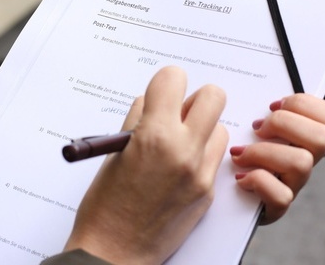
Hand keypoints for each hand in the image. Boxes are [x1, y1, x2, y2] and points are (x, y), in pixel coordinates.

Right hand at [64, 66, 228, 263]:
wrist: (115, 253)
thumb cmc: (105, 206)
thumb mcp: (114, 152)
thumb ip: (138, 120)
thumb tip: (153, 101)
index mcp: (153, 135)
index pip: (174, 78)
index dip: (165, 83)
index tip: (160, 94)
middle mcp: (183, 150)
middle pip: (213, 96)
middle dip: (195, 100)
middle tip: (178, 115)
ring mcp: (200, 173)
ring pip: (219, 128)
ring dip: (202, 130)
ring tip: (178, 146)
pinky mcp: (208, 192)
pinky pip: (214, 158)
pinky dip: (201, 156)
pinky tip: (180, 170)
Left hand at [230, 94, 324, 224]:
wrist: (226, 194)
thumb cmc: (240, 149)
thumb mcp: (254, 124)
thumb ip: (265, 107)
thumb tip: (262, 87)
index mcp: (305, 137)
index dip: (306, 105)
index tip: (274, 105)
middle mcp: (306, 160)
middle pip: (322, 137)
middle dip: (284, 123)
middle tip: (257, 128)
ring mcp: (294, 184)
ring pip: (302, 163)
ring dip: (264, 152)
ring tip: (240, 153)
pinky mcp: (278, 207)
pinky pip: (281, 195)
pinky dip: (257, 181)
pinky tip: (240, 177)